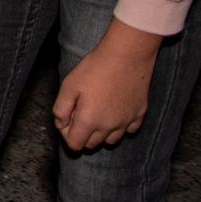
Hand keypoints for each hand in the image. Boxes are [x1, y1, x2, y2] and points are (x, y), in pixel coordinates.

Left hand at [52, 19, 159, 150]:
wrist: (126, 56)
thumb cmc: (94, 69)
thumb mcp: (69, 85)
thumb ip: (61, 108)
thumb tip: (60, 123)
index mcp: (89, 121)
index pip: (75, 145)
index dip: (66, 135)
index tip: (66, 119)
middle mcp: (109, 127)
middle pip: (92, 144)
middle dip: (82, 134)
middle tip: (80, 112)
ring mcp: (126, 122)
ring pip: (111, 140)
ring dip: (101, 133)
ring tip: (97, 112)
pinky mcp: (140, 115)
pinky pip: (129, 130)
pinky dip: (121, 126)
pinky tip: (115, 111)